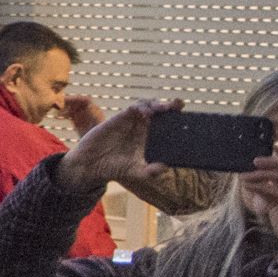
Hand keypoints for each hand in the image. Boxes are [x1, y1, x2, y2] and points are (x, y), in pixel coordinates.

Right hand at [58, 97, 173, 194]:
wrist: (92, 165)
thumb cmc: (114, 168)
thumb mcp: (136, 172)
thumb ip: (150, 172)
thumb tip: (165, 167)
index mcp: (148, 137)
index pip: (165, 123)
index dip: (174, 117)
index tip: (185, 116)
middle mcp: (141, 127)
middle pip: (158, 110)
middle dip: (170, 105)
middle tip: (178, 105)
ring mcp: (130, 121)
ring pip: (146, 105)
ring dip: (155, 103)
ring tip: (163, 108)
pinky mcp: (119, 118)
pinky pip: (133, 108)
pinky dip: (140, 107)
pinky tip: (145, 113)